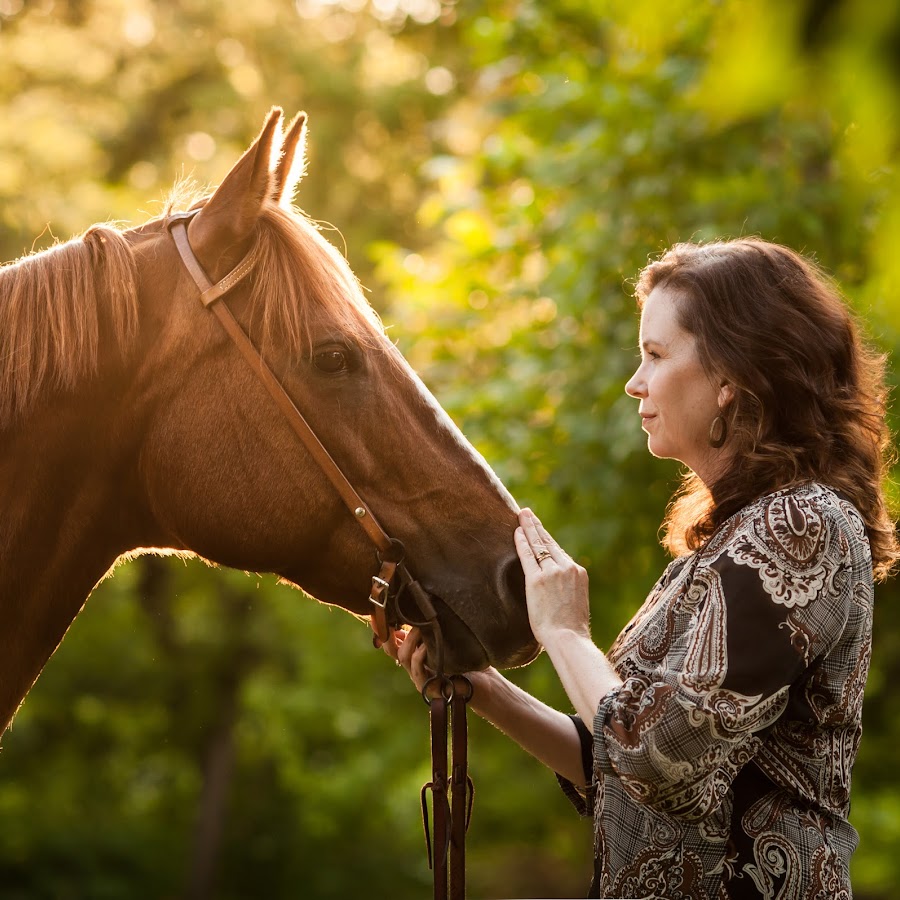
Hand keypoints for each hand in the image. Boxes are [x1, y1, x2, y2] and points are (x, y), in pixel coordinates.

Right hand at [378, 625, 498, 711]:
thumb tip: (420, 607)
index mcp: (417, 654)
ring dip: (410, 640)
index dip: (384, 629)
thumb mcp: (448, 637)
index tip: (378, 614)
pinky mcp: (428, 688)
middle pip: (392, 649)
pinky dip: (420, 656)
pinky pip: (417, 670)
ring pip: (403, 657)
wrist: (485, 682)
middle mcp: (415, 666)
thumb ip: (432, 628)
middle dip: (390, 633)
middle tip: (398, 618)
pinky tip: (426, 647)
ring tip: (420, 628)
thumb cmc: (469, 657)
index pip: (393, 641)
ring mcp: (420, 678)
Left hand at [514, 508, 589, 646]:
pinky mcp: (537, 579)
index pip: (559, 551)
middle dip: (536, 526)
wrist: (569, 638)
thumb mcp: (575, 603)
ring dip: (528, 528)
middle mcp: (567, 568)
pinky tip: (515, 532)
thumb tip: (557, 592)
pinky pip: (528, 555)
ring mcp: (552, 572)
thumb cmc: (571, 629)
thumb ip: (566, 591)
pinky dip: (521, 542)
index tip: (540, 530)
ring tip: (521, 515)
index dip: (547, 539)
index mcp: (579, 573)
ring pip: (538, 545)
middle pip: (548, 542)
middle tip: (527, 512)